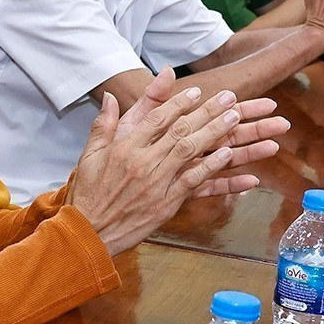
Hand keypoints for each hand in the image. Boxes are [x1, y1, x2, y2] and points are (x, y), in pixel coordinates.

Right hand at [69, 70, 286, 253]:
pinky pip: (193, 182)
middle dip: (206, 111)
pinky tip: (228, 155)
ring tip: (235, 118)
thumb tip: (111, 95)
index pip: (156, 118)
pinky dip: (212, 167)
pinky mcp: (165, 204)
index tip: (197, 91)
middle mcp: (142, 162)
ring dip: (215, 133)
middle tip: (228, 98)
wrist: (88, 232)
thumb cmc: (88, 193)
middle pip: (180, 130)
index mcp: (124, 147)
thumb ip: (103, 123)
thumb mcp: (90, 154)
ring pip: (190, 151)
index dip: (179, 103)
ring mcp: (155, 183)